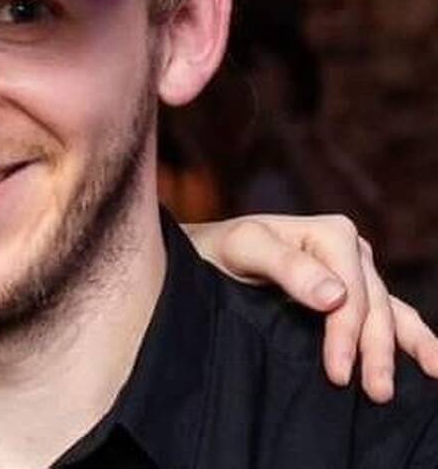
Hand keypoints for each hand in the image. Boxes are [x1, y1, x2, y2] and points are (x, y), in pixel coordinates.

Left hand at [184, 213, 437, 402]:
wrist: (210, 254)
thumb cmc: (224, 248)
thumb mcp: (244, 248)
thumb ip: (286, 265)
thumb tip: (336, 296)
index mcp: (331, 233)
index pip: (350, 292)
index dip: (346, 333)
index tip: (337, 373)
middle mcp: (352, 249)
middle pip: (373, 306)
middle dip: (375, 350)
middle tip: (374, 392)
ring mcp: (357, 272)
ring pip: (390, 313)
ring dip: (405, 348)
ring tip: (421, 381)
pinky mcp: (355, 293)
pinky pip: (393, 316)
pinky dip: (414, 338)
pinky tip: (432, 364)